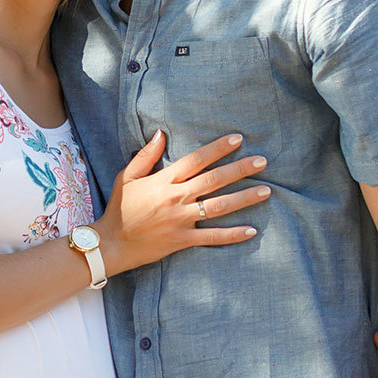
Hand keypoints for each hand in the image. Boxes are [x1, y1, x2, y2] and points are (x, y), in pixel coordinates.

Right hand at [97, 131, 270, 275]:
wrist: (111, 243)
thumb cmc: (119, 208)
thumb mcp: (127, 177)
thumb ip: (145, 156)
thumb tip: (161, 133)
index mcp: (164, 181)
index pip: (196, 159)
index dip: (218, 148)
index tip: (238, 139)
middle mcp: (176, 198)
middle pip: (214, 180)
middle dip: (240, 169)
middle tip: (262, 162)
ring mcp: (181, 220)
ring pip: (219, 206)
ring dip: (244, 198)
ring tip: (266, 191)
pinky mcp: (183, 240)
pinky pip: (212, 237)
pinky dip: (232, 234)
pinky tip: (252, 230)